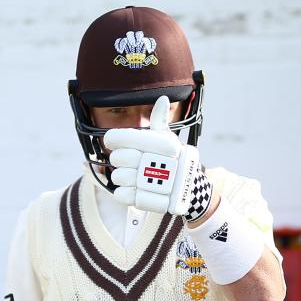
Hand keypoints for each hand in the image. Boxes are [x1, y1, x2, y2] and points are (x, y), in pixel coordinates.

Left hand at [104, 95, 213, 221]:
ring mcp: (152, 183)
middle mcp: (157, 162)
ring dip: (121, 177)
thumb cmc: (175, 160)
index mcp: (161, 144)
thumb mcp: (170, 139)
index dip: (113, 138)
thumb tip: (162, 99)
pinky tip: (133, 188)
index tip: (111, 140)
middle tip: (128, 161)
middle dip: (119, 159)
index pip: (124, 137)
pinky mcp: (146, 201)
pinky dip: (123, 192)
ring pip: (118, 177)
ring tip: (133, 176)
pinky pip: (121, 195)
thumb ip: (160, 122)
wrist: (190, 189)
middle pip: (118, 158)